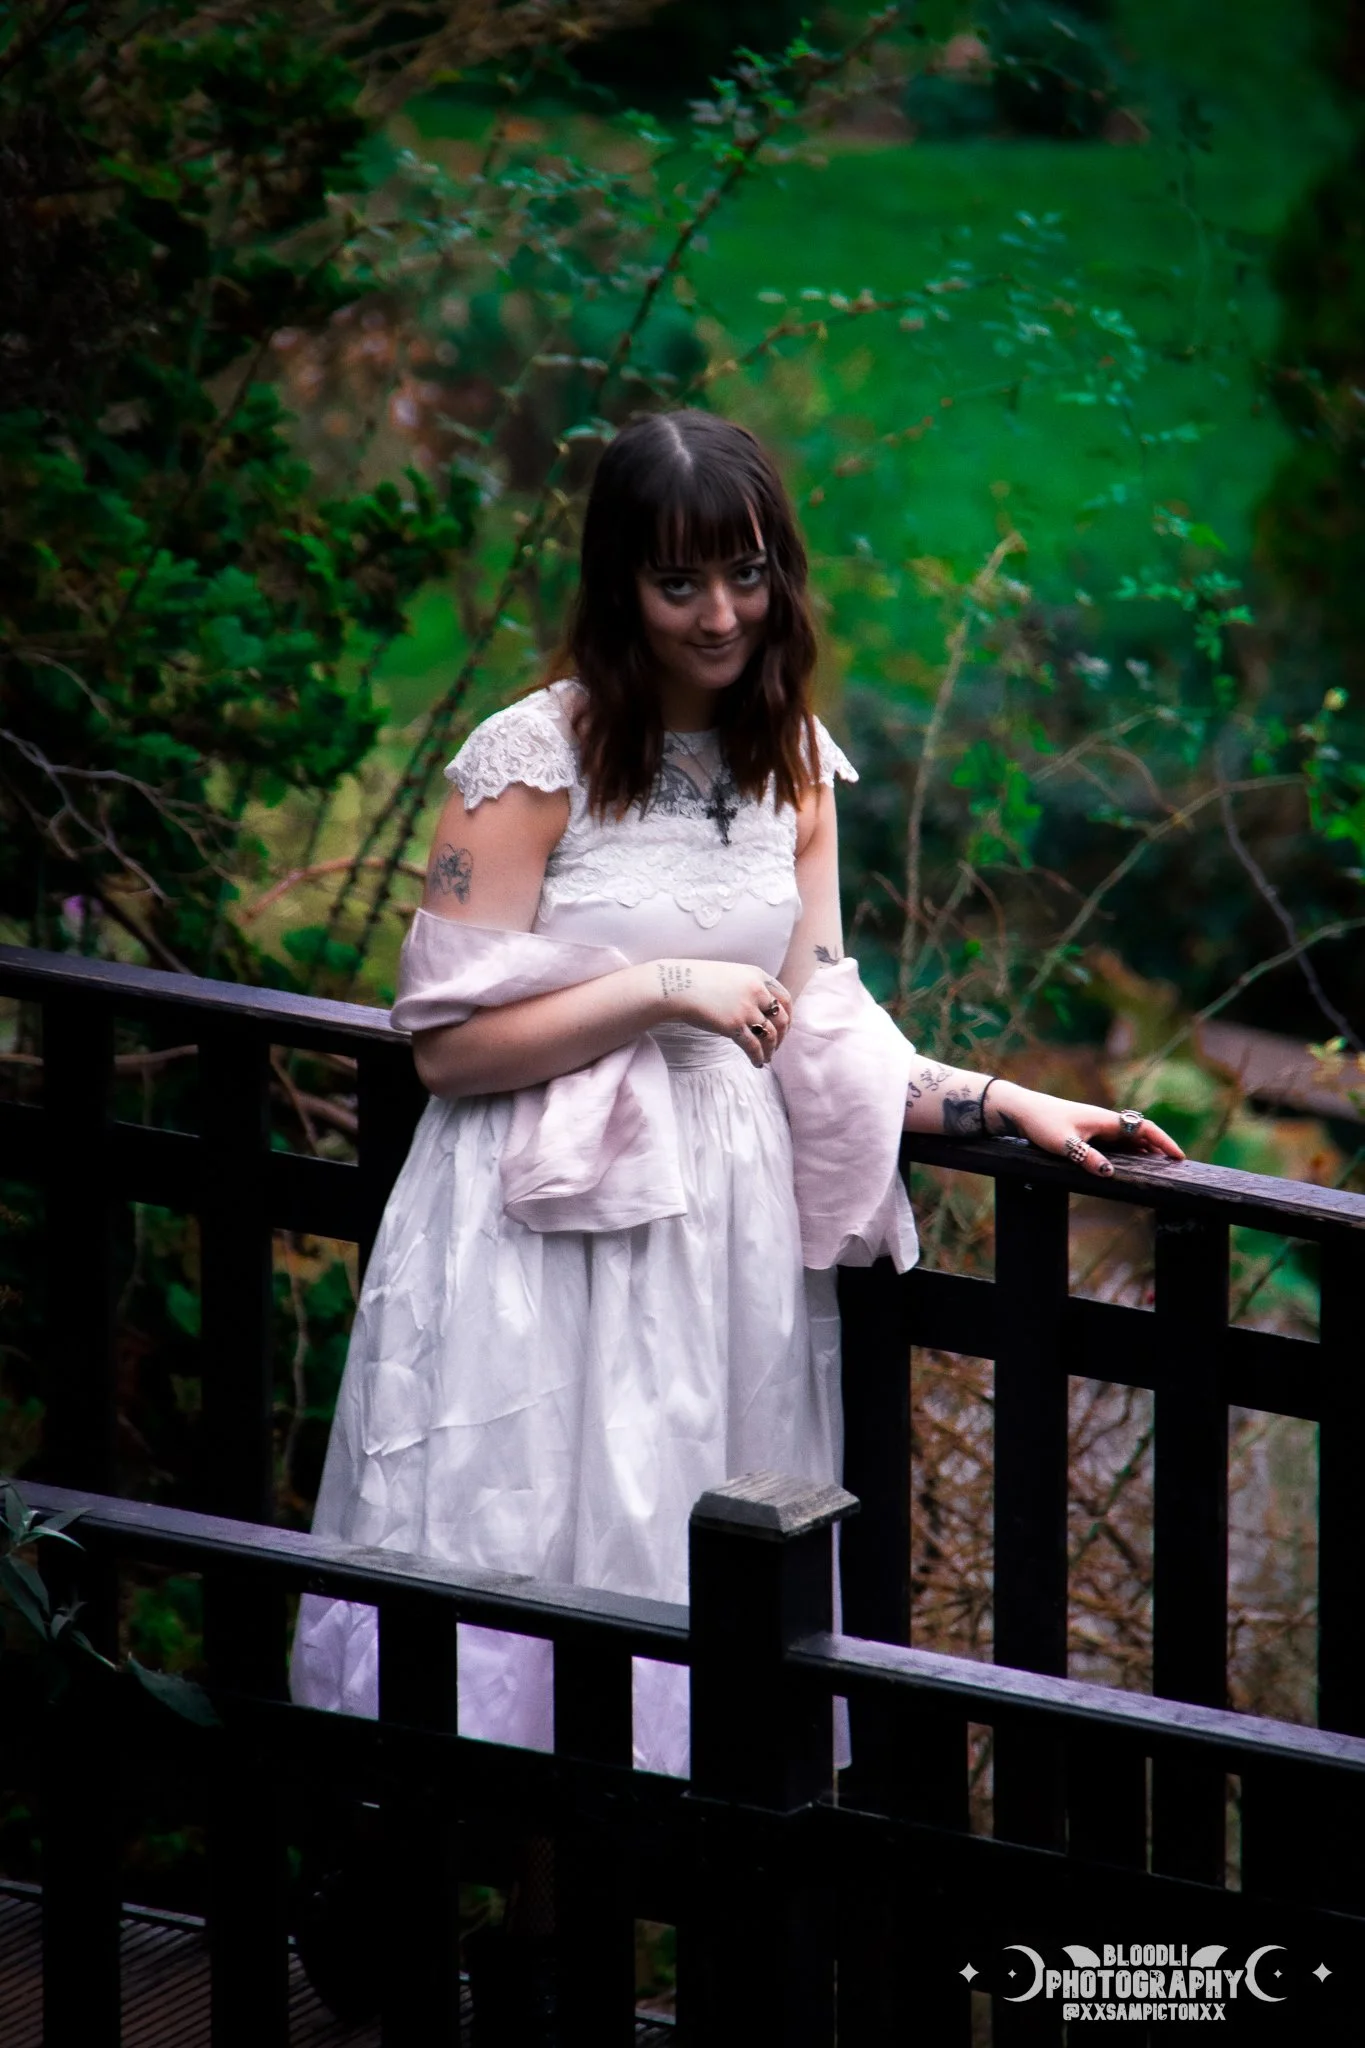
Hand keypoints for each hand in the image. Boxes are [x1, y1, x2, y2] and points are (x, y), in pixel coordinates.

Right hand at [655, 959, 791, 1069]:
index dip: (788, 1015)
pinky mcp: (734, 1025)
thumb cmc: (696, 980)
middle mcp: (756, 991)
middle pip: (782, 1018)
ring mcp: (746, 1009)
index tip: (784, 1027)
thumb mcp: (730, 974)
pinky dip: (758, 1057)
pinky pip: (754, 1046)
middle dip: (782, 1035)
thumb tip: (756, 1008)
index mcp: (757, 976)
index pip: (784, 997)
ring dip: (771, 1049)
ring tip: (767, 1057)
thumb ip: (746, 987)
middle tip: (777, 1045)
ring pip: (770, 1035)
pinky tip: (757, 1063)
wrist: (675, 985)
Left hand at [987, 1082, 1183, 1179]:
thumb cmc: (1042, 1123)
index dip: (1164, 1141)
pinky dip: (1127, 1154)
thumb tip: (1110, 1173)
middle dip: (1159, 1148)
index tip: (1179, 1156)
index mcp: (1105, 1120)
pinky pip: (1114, 1144)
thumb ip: (1086, 1158)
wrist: (1022, 1110)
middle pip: (1140, 1134)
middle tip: (1175, 1168)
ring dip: (1144, 1152)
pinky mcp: (1087, 1133)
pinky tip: (1130, 1166)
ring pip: (1128, 1140)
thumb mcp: (1064, 1144)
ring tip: (1159, 1170)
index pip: (1144, 1128)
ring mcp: (1097, 1127)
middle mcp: (1105, 1122)